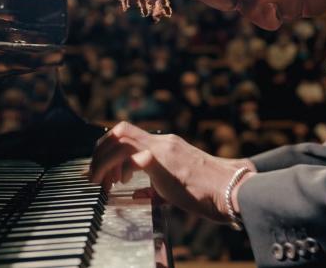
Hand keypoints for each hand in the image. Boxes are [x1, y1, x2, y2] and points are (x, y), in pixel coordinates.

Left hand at [88, 122, 255, 221]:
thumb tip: (138, 194)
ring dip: (103, 160)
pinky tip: (115, 184)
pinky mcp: (163, 161)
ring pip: (120, 140)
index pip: (129, 135)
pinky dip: (115, 168)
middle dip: (100, 150)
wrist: (231, 191)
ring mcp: (163, 149)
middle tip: (94, 172)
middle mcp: (163, 142)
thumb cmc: (210, 193)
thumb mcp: (176, 188)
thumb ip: (155, 188)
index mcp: (166, 146)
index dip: (110, 147)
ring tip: (100, 180)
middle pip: (119, 131)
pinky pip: (131, 156)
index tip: (104, 169)